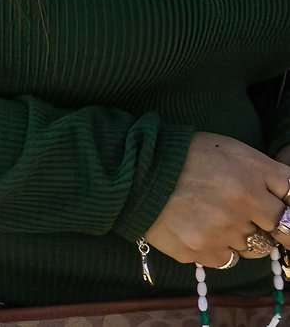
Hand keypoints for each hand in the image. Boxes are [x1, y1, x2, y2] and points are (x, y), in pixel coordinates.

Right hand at [142, 132, 289, 266]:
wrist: (133, 170)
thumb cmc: (183, 154)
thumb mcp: (229, 149)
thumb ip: (263, 171)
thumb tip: (286, 196)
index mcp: (252, 174)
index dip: (288, 208)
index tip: (279, 212)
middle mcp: (242, 203)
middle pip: (283, 230)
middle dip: (274, 226)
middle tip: (256, 220)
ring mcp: (222, 230)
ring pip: (255, 247)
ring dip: (243, 236)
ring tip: (217, 219)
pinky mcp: (201, 250)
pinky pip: (227, 259)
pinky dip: (219, 248)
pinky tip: (200, 230)